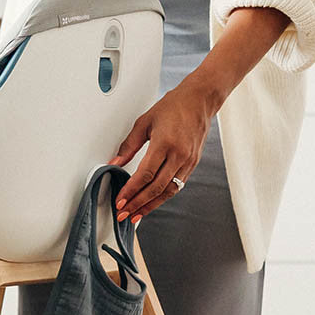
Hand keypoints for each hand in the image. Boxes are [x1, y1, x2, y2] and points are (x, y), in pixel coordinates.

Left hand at [108, 81, 213, 222]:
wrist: (200, 100)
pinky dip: (163, 196)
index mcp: (165, 143)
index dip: (131, 191)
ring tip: (136, 215)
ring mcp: (188, 161)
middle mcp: (179, 155)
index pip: (145, 175)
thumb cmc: (173, 107)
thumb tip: (115, 162)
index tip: (120, 201)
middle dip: (138, 203)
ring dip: (151, 205)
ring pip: (168, 191)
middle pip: (156, 188)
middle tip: (124, 214)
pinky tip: (152, 202)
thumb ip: (129, 145)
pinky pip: (177, 185)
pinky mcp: (193, 163)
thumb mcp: (144, 122)